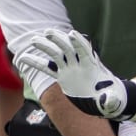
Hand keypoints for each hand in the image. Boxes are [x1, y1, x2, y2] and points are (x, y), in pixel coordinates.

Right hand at [15, 29, 135, 120]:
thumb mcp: (113, 99)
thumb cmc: (112, 97)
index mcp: (92, 67)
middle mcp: (80, 65)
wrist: (106, 98)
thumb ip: (110, 100)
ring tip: (33, 40)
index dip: (79, 43)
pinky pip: (48, 68)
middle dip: (59, 40)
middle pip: (68, 49)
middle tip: (47, 33)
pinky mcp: (63, 76)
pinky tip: (23, 59)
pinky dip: (36, 63)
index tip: (71, 34)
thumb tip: (109, 101)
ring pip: (56, 55)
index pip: (85, 51)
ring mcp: (70, 69)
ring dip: (46, 47)